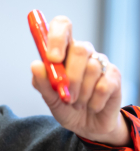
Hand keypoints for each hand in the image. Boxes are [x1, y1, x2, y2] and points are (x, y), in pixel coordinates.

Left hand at [31, 16, 129, 146]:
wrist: (86, 125)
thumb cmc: (66, 106)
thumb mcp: (49, 98)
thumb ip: (42, 82)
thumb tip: (36, 65)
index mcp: (63, 51)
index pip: (62, 25)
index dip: (57, 36)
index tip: (53, 58)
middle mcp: (83, 52)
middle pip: (80, 48)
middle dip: (70, 77)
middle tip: (66, 96)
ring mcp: (100, 62)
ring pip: (92, 68)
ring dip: (81, 93)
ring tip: (77, 103)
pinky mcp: (114, 76)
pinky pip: (104, 85)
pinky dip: (93, 101)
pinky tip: (91, 106)